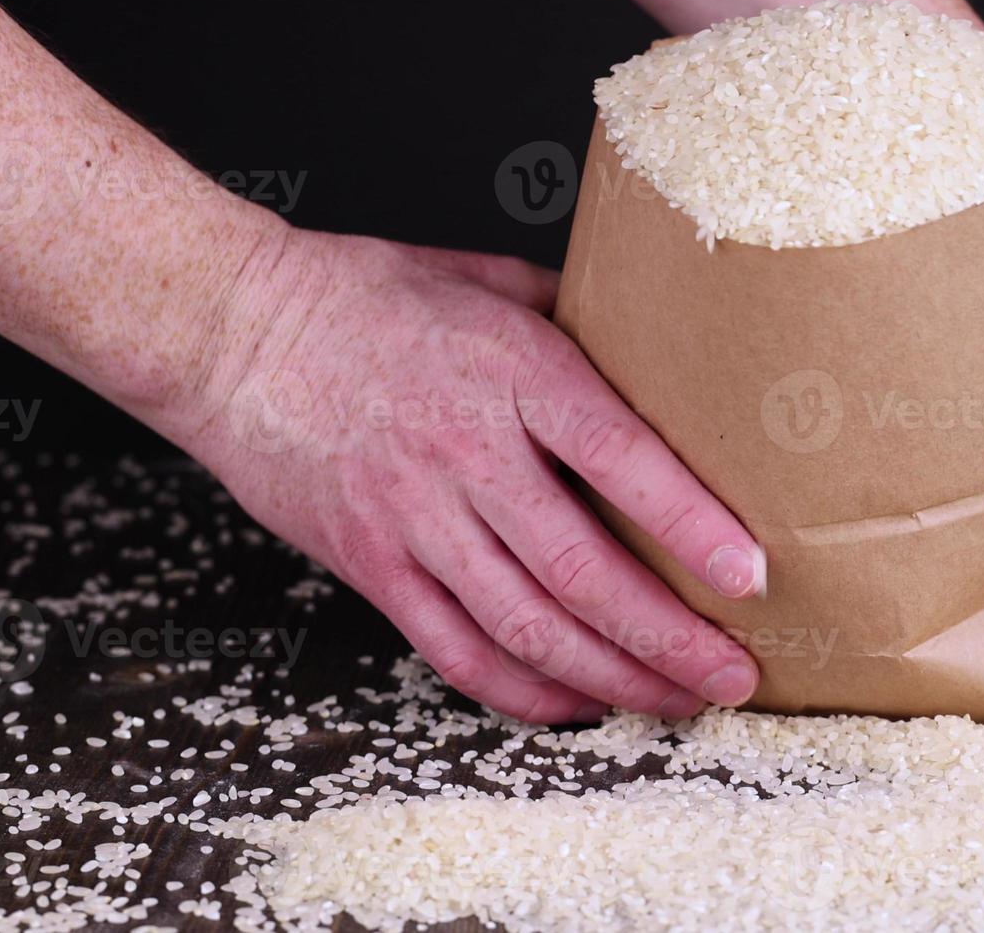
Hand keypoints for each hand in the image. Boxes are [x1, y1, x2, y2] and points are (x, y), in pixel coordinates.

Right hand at [181, 229, 765, 723]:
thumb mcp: (487, 280)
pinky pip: (458, 654)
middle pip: (583, 572)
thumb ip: (578, 321)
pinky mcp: (372, 566)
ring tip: (679, 700)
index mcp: (511, 371)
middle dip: (672, 639)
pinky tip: (582, 702)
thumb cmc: (365, 297)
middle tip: (736, 674)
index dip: (691, 525)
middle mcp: (465, 453)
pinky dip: (527, 692)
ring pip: (528, 629)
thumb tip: (661, 353)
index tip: (753, 575)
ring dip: (615, 679)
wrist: (230, 332)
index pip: (620, 457)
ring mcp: (414, 519)